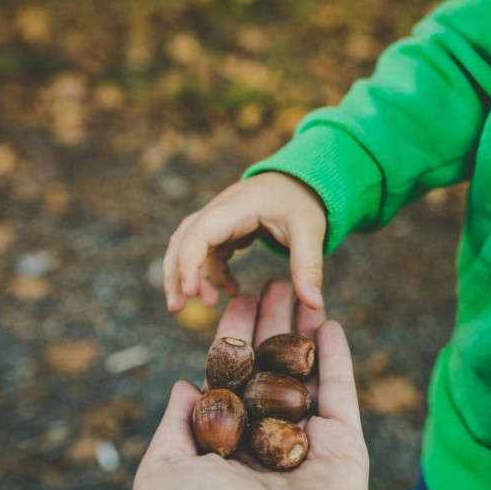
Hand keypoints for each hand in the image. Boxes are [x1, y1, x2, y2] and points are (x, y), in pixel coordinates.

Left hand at [134, 280, 368, 489]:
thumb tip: (183, 383)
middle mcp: (266, 440)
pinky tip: (330, 322)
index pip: (232, 378)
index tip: (239, 299)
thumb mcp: (161, 475)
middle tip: (275, 280)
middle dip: (272, 324)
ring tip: (304, 288)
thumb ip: (173, 426)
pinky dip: (337, 357)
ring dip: (305, 330)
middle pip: (271, 368)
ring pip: (307, 374)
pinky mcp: (344, 447)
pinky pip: (340, 393)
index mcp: (225, 446)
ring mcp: (307, 443)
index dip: (234, 337)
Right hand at [163, 172, 327, 311]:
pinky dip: (212, 273)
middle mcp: (220, 209)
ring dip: (190, 276)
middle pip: (183, 239)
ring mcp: (219, 218)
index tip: (191, 293)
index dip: (189, 262)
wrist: (301, 181)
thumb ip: (309, 265)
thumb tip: (314, 303)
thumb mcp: (310, 232)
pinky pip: (208, 252)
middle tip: (177, 308)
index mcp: (237, 207)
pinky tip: (230, 291)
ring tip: (205, 304)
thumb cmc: (302, 202)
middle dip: (176, 274)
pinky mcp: (224, 228)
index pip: (199, 232)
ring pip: (189, 246)